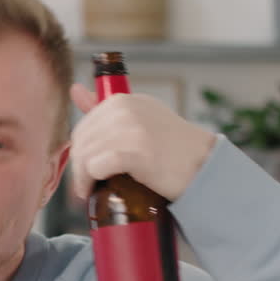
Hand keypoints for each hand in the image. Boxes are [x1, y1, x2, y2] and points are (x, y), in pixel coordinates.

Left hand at [67, 83, 216, 200]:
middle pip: (82, 142)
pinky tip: (96, 190)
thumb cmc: (172, 147)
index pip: (85, 126)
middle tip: (85, 185)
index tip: (86, 168)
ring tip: (90, 190)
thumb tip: (75, 90)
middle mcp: (125, 109)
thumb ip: (107, 108)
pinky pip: (96, 167)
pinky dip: (91, 181)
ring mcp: (131, 129)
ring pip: (86, 156)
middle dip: (79, 167)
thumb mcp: (140, 117)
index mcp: (124, 100)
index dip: (81, 151)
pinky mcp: (136, 152)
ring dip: (83, 178)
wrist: (204, 164)